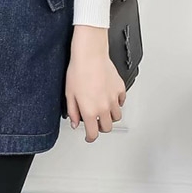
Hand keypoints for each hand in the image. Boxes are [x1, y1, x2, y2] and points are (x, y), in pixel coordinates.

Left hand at [65, 25, 125, 142]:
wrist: (90, 55)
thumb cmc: (78, 71)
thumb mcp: (69, 93)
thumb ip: (72, 111)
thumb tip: (75, 122)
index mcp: (90, 111)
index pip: (93, 133)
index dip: (89, 137)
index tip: (88, 136)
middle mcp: (104, 107)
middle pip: (107, 127)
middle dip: (100, 127)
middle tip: (95, 121)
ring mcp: (114, 99)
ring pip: (117, 116)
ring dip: (110, 116)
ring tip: (103, 109)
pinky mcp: (120, 89)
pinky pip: (121, 102)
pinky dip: (117, 103)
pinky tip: (110, 97)